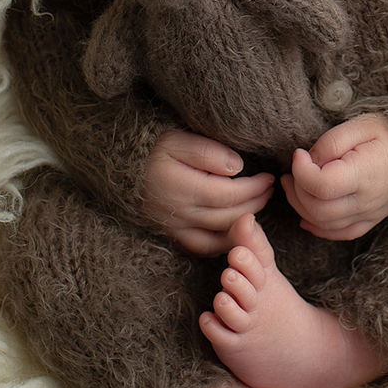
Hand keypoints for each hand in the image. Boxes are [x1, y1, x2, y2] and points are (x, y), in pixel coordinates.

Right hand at [143, 130, 273, 254]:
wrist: (117, 167)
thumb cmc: (149, 148)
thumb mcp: (175, 139)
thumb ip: (207, 151)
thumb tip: (237, 167)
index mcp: (183, 188)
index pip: (230, 194)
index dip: (254, 188)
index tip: (269, 178)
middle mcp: (180, 213)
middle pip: (228, 216)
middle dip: (255, 204)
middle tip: (270, 191)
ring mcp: (174, 227)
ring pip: (217, 237)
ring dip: (242, 224)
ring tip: (257, 207)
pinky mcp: (170, 234)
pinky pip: (201, 248)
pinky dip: (222, 243)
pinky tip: (234, 232)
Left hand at [281, 115, 387, 241]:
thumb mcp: (362, 124)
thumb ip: (331, 142)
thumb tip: (309, 161)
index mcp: (365, 174)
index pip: (322, 186)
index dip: (302, 171)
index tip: (300, 154)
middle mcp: (366, 200)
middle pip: (318, 209)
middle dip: (296, 191)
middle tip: (291, 171)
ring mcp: (369, 214)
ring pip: (324, 224)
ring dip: (301, 207)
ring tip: (295, 184)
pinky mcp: (370, 220)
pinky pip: (340, 233)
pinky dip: (318, 227)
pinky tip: (306, 214)